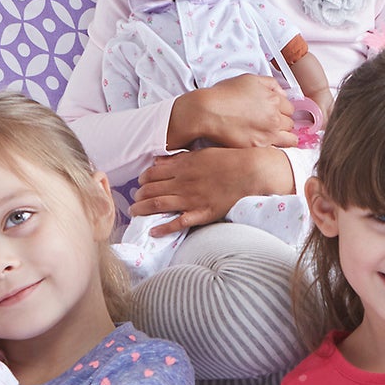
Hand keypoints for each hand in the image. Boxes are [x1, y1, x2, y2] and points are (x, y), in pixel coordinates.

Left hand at [131, 146, 295, 232]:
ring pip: (159, 205)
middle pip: (152, 190)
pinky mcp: (202, 213)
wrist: (250, 172)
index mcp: (182, 166)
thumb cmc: (229, 160)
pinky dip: (164, 228)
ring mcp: (191, 199)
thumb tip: (158, 161)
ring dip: (144, 210)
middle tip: (133, 201)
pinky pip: (179, 222)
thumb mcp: (201, 153)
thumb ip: (178, 158)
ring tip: (135, 213)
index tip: (140, 184)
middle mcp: (182, 182)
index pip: (153, 173)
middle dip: (139, 196)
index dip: (143, 180)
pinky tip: (154, 232)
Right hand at [170, 74, 297, 149]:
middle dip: (282, 123)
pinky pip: (277, 150)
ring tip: (272, 137)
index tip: (275, 114)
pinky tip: (268, 145)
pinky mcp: (259, 147)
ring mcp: (268, 134)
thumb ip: (270, 84)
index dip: (282, 111)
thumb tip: (282, 93)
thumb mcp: (249, 79)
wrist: (208, 111)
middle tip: (270, 125)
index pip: (290, 108)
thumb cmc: (224, 94)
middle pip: (290, 123)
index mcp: (274, 100)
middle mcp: (275, 117)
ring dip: (283, 137)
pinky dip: (276, 148)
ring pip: (289, 139)